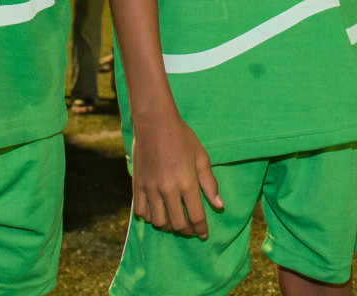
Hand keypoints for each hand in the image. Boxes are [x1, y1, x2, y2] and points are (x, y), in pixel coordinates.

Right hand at [130, 112, 222, 237]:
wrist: (155, 123)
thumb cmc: (182, 137)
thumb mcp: (201, 157)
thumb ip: (209, 183)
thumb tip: (219, 205)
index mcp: (187, 183)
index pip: (196, 217)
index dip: (201, 229)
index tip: (203, 233)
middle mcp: (168, 190)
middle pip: (178, 224)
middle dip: (187, 231)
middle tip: (191, 229)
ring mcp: (151, 188)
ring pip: (159, 221)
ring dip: (168, 225)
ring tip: (174, 220)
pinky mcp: (138, 185)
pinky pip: (141, 211)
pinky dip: (149, 216)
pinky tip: (156, 211)